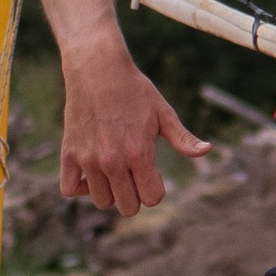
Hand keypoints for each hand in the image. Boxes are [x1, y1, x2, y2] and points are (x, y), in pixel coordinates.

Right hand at [57, 34, 208, 216]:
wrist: (97, 68)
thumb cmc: (134, 90)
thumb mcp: (163, 113)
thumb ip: (183, 138)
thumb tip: (206, 151)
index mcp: (139, 153)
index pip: (151, 198)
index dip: (156, 189)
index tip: (152, 174)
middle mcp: (112, 160)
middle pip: (127, 207)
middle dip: (135, 195)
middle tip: (134, 173)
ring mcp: (88, 159)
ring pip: (102, 201)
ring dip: (110, 192)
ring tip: (114, 171)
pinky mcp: (69, 154)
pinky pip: (69, 189)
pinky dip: (81, 187)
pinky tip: (91, 173)